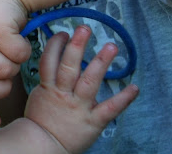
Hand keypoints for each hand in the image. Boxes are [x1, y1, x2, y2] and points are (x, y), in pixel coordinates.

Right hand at [25, 26, 138, 153]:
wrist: (42, 146)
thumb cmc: (40, 120)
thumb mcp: (37, 95)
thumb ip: (47, 78)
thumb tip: (53, 58)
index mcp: (47, 87)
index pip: (49, 60)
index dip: (56, 44)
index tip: (64, 33)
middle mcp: (63, 94)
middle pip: (68, 66)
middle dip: (76, 46)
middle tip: (85, 28)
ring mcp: (78, 107)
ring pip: (88, 82)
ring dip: (100, 63)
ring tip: (111, 46)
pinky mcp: (93, 121)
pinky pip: (109, 109)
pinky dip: (123, 99)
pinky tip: (134, 87)